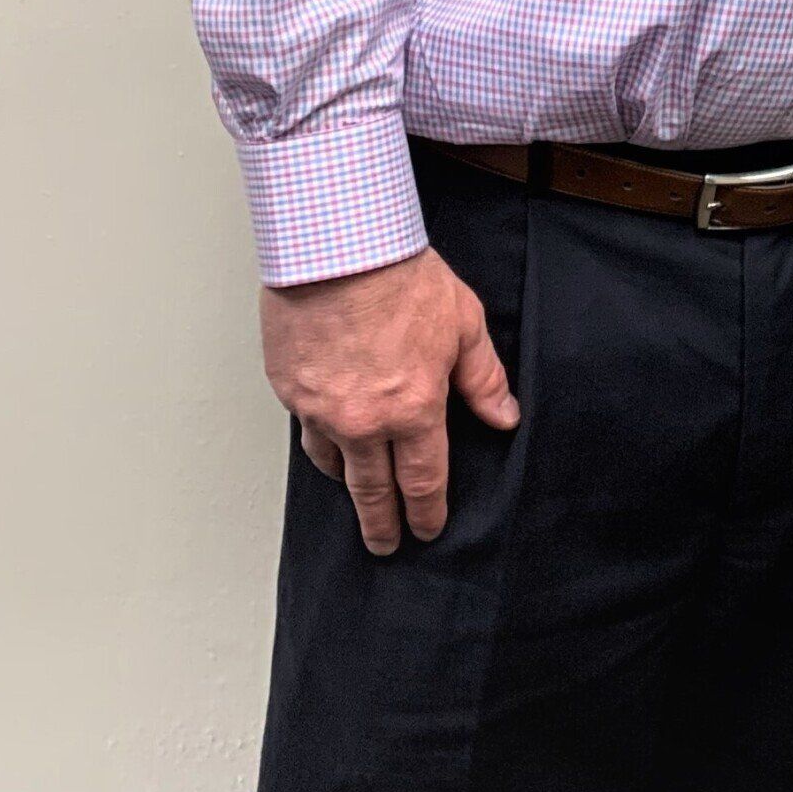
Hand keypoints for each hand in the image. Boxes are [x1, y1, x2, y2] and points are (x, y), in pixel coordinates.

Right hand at [259, 247, 519, 554]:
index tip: (428, 529)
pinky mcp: (288, 389)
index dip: (427, 511)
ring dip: (346, 484)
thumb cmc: (399, 276)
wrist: (336, 246)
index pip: (423, 480)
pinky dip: (318, 439)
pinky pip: (305, 428)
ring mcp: (319, 409)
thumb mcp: (463, 324)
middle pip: (372, 492)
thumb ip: (483, 379)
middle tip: (385, 546)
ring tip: (355, 493)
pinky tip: (326, 439)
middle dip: (382, 524)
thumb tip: (504, 416)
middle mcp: (363, 421)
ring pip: (331, 464)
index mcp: (412, 410)